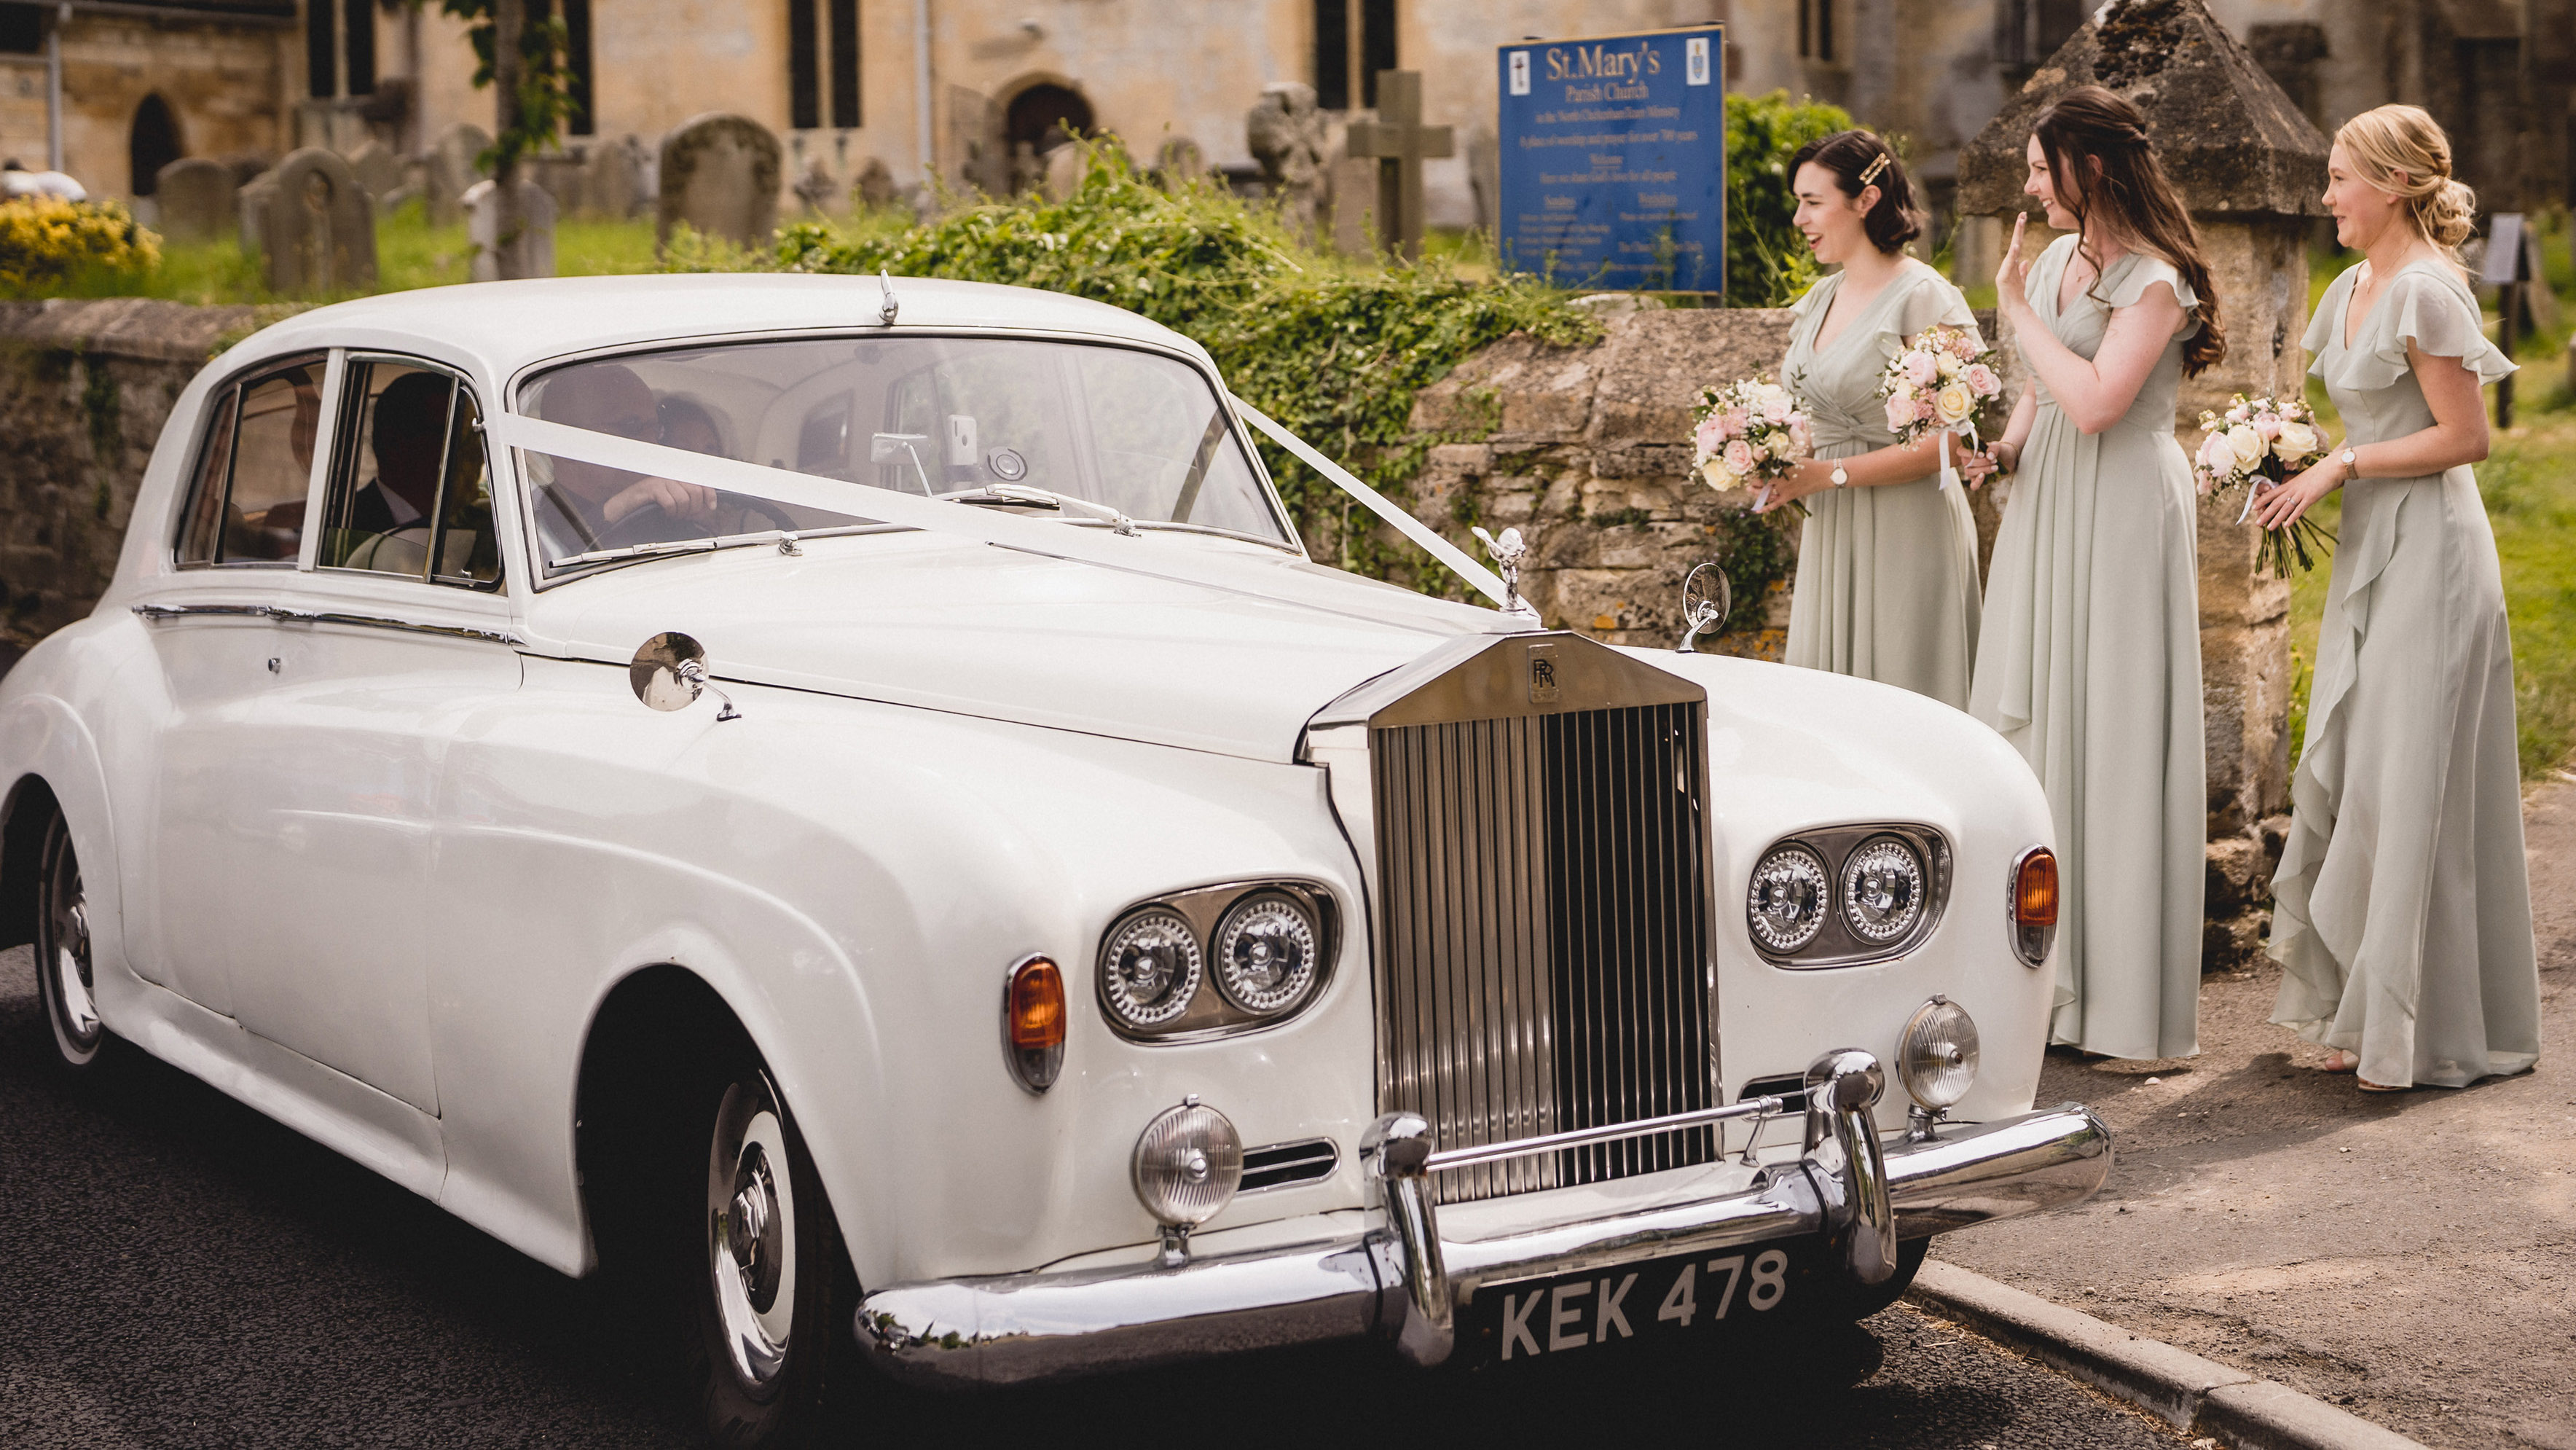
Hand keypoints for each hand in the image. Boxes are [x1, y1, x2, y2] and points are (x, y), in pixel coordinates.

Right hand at [604, 474, 721, 524]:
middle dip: (693, 509)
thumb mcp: (676, 502)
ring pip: (684, 499)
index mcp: (679, 477)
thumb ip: (692, 502)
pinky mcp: (652, 487)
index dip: (710, 495)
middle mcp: (672, 475)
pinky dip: (670, 512)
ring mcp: (662, 480)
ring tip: (672, 515)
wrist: (626, 505)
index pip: (702, 482)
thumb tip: (709, 507)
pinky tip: (665, 513)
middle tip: (684, 515)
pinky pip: (671, 503)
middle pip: (696, 492)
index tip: (711, 507)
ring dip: (680, 513)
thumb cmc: (651, 505)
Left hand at [1752, 459, 1833, 511]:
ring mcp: (1783, 489)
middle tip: (1746, 483)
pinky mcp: (1788, 497)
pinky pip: (1774, 504)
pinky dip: (1765, 508)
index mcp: (1780, 468)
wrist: (1823, 474)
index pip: (1763, 471)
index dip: (1754, 472)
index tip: (1748, 472)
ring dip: (1756, 493)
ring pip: (1765, 493)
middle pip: (1761, 483)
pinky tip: (1757, 510)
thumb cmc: (1810, 465)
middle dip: (1752, 483)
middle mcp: (1780, 479)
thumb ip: (1783, 459)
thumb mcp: (1795, 458)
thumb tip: (1772, 455)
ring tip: (1749, 490)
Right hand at [1955, 448, 1998, 488]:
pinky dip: (1977, 482)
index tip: (1981, 454)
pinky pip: (1973, 485)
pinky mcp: (1978, 481)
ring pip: (1969, 472)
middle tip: (1994, 460)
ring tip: (1996, 467)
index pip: (1960, 451)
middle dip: (1981, 462)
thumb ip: (1994, 447)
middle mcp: (1968, 461)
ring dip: (1983, 469)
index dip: (1966, 452)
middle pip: (1966, 463)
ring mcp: (1972, 472)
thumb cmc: (2000, 451)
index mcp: (1970, 450)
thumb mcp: (1999, 446)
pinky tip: (1983, 476)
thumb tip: (1989, 456)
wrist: (2008, 459)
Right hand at [1995, 213, 2032, 319]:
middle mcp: (2007, 266)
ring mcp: (2004, 272)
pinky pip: (2009, 265)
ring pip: (2012, 251)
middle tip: (2023, 214)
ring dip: (2017, 237)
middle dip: (2019, 228)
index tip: (2023, 217)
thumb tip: (2025, 261)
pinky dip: (2013, 255)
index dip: (2020, 232)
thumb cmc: (2016, 297)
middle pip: (2014, 243)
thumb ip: (2022, 271)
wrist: (2015, 309)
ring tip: (2021, 223)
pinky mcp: (2002, 279)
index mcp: (2012, 265)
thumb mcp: (2021, 281)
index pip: (2017, 245)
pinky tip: (2016, 246)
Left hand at [2250, 455, 2341, 529]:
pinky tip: (2287, 525)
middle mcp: (2293, 489)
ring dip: (2276, 519)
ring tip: (2269, 528)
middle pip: (2275, 502)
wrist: (2332, 467)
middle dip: (2265, 513)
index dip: (2262, 500)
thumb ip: (2296, 486)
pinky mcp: (2311, 497)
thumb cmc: (2319, 473)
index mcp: (2290, 484)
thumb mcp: (2303, 479)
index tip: (2253, 507)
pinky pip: (2299, 509)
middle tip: (2257, 523)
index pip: (2272, 493)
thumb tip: (2292, 494)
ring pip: (2285, 508)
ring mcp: (2301, 493)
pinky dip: (2292, 517)